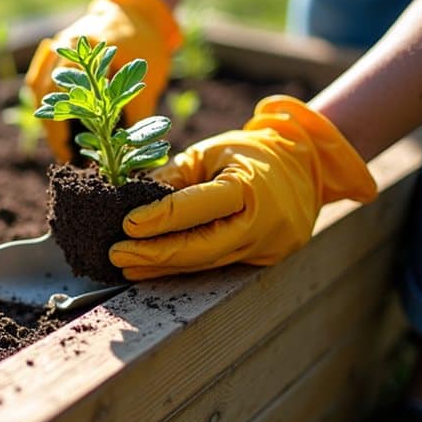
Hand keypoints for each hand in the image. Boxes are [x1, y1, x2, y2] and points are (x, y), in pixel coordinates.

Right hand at [24, 0, 181, 161]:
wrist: (138, 7)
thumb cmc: (146, 42)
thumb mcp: (148, 78)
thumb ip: (136, 111)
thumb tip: (126, 147)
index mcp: (84, 51)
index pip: (60, 98)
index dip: (60, 133)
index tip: (67, 156)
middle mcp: (64, 45)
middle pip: (43, 93)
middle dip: (51, 127)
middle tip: (64, 152)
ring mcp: (57, 43)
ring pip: (37, 85)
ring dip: (44, 113)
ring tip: (59, 138)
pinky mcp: (56, 46)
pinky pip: (38, 75)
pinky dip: (41, 97)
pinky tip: (51, 114)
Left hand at [109, 96, 377, 280]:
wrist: (304, 167)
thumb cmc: (248, 154)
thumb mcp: (210, 152)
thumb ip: (174, 176)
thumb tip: (128, 198)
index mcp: (250, 185)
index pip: (198, 207)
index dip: (160, 218)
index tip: (126, 223)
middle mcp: (262, 222)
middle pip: (201, 248)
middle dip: (155, 255)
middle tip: (117, 254)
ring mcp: (266, 246)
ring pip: (206, 263)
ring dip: (162, 267)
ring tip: (126, 266)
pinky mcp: (264, 259)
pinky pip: (216, 265)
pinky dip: (182, 267)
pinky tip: (152, 269)